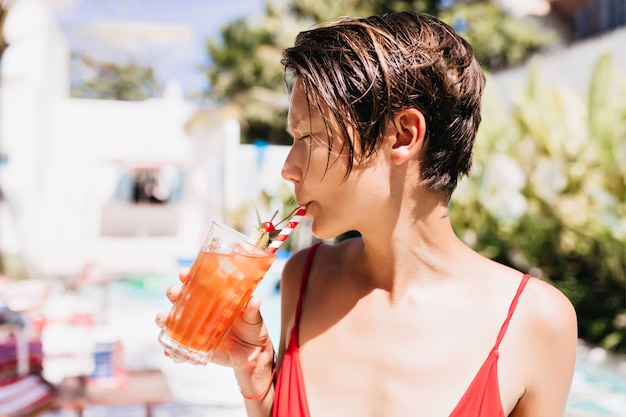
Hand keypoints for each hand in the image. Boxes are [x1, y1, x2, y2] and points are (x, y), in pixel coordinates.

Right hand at [155, 268, 273, 369]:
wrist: (253, 354)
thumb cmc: (252, 328)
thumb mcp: (253, 317)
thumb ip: (252, 309)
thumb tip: (254, 300)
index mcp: (213, 297)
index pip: (196, 282)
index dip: (187, 276)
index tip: (184, 274)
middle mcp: (200, 310)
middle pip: (179, 298)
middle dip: (173, 293)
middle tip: (175, 293)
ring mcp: (196, 328)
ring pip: (173, 321)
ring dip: (164, 319)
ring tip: (163, 319)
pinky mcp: (195, 347)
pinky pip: (179, 348)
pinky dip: (171, 351)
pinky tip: (168, 352)